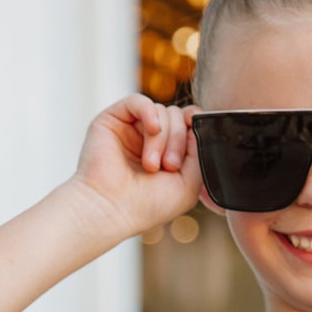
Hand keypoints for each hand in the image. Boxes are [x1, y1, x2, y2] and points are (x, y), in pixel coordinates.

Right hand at [65, 94, 202, 243]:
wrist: (111, 210)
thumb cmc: (147, 205)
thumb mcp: (190, 183)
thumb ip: (200, 152)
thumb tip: (198, 121)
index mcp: (167, 153)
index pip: (189, 126)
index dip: (197, 130)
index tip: (195, 152)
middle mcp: (149, 139)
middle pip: (178, 117)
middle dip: (179, 140)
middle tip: (169, 167)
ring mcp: (131, 128)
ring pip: (162, 111)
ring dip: (163, 138)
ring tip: (151, 165)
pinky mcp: (113, 119)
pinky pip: (139, 100)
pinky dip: (150, 112)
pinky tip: (153, 129)